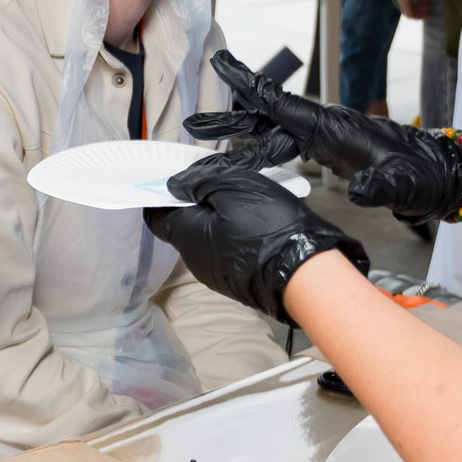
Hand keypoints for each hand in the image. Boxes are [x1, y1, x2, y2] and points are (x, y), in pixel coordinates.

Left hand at [145, 157, 369, 319]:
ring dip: (220, 219)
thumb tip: (174, 186)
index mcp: (186, 236)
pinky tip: (258, 223)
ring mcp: (217, 275)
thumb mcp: (232, 187)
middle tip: (224, 183)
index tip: (179, 180)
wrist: (305, 272)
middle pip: (185, 226)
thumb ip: (198, 183)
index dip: (162, 196)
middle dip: (198, 204)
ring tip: (247, 201)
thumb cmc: (267, 224)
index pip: (156, 216)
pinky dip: (235, 235)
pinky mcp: (238, 282)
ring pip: (208, 239)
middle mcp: (195, 260)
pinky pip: (228, 252)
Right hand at [184, 50, 461, 223]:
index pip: (283, 104)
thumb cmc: (423, 176)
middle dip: (229, 121)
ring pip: (272, 136)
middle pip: (266, 120)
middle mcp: (324, 129)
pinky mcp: (331, 153)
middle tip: (193, 123)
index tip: (222, 63)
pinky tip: (248, 158)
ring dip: (240, 140)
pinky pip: (286, 148)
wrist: (443, 175)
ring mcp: (326, 140)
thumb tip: (359, 192)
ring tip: (206, 143)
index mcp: (333, 128)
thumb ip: (380, 187)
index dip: (250, 85)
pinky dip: (261, 152)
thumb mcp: (402, 184)